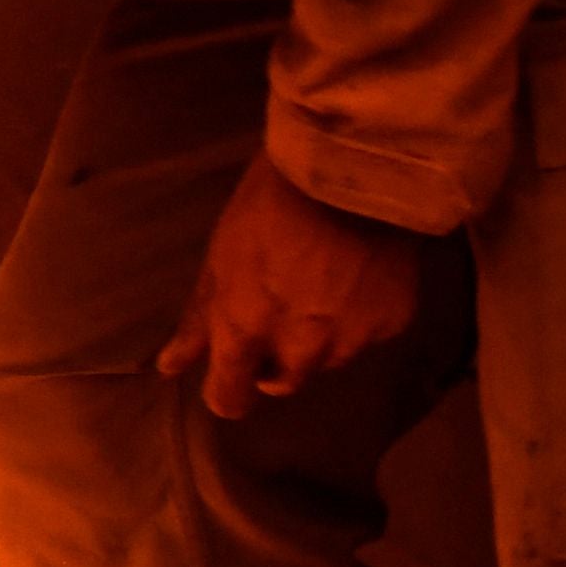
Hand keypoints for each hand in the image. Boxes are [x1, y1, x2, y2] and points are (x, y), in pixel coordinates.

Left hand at [158, 158, 426, 420]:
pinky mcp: (394, 322)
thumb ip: (199, 320)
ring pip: (327, 359)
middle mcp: (301, 348)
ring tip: (322, 281)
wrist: (351, 166)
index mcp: (246, 330)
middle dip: (274, 355)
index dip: (228, 390)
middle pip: (282, 379)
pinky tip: (356, 274)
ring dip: (319, 337)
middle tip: (280, 304)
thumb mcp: (220, 258)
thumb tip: (170, 367)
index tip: (231, 373)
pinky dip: (360, 316)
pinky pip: (368, 336)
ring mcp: (352, 339)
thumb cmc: (267, 204)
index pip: (231, 399)